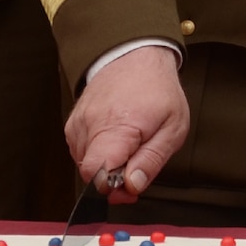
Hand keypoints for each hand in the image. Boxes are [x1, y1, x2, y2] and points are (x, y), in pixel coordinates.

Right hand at [65, 44, 189, 201]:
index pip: (95, 174)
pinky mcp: (72, 124)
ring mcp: (77, 124)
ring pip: (87, 164)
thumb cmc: (158, 89)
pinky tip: (117, 137)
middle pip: (91, 174)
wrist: (135, 56)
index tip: (131, 186)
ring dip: (108, 164)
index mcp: (115, 126)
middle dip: (114, 178)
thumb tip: (132, 187)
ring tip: (131, 143)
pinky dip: (100, 152)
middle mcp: (89, 125)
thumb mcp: (172, 128)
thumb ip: (151, 161)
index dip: (113, 189)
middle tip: (139, 163)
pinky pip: (83, 152)